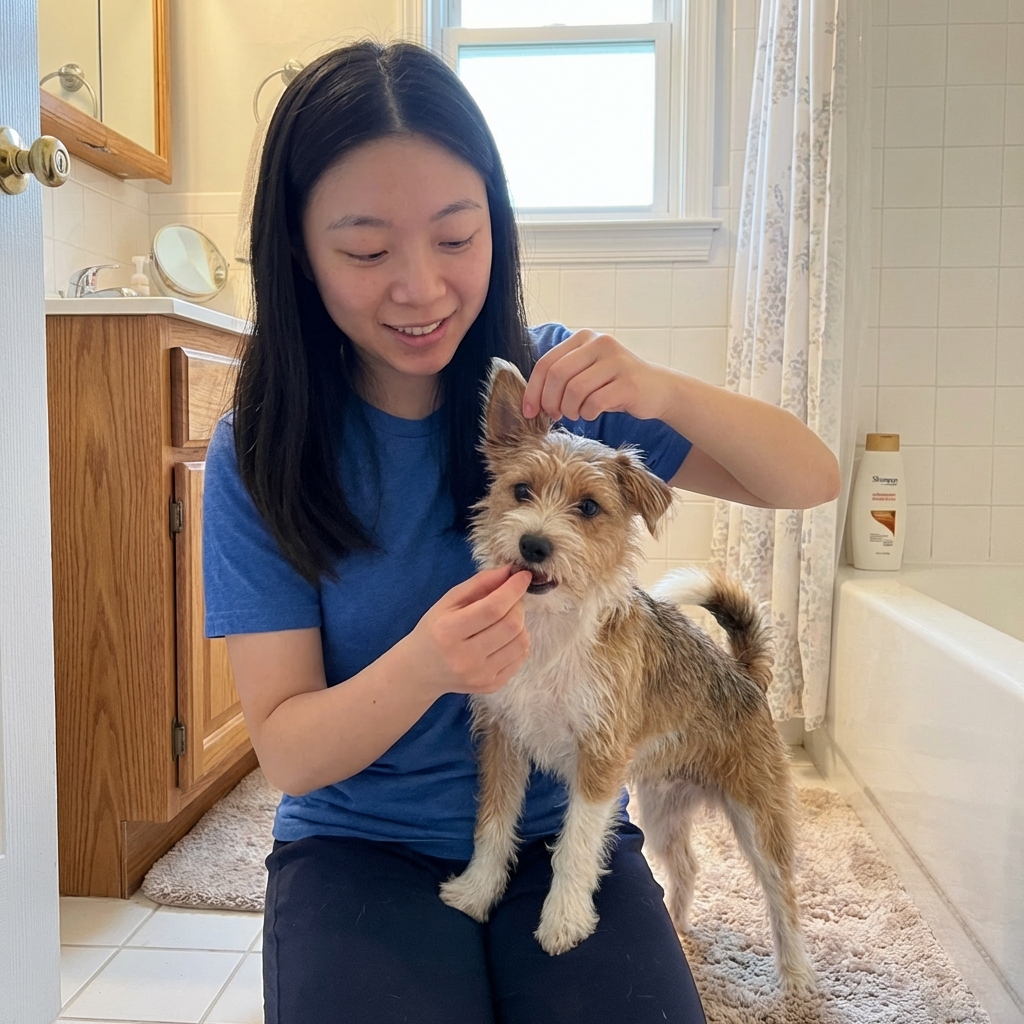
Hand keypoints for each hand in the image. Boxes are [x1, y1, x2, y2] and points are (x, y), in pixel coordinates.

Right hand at [405, 566, 532, 699]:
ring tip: (505, 619)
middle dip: (517, 605)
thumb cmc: (434, 630)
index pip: (492, 608)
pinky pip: (520, 658)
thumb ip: (479, 584)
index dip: (513, 589)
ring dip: (520, 624)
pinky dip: (519, 642)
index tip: (523, 576)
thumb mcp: (448, 601)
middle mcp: (465, 657)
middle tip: (510, 599)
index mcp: (449, 631)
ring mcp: (480, 675)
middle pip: (511, 625)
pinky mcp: (491, 686)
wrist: (421, 671)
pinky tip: (504, 638)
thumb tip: (509, 572)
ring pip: (521, 642)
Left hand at [522, 330, 670, 422]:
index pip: (546, 363)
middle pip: (557, 375)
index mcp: (584, 338)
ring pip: (574, 390)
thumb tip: (530, 400)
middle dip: (550, 401)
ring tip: (577, 414)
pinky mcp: (628, 382)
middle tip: (556, 415)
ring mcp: (616, 361)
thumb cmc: (614, 385)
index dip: (533, 390)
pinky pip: (594, 402)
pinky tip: (592, 413)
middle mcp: (600, 343)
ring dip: (570, 409)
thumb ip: (561, 377)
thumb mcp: (587, 373)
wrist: (657, 390)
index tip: (530, 412)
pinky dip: (587, 413)